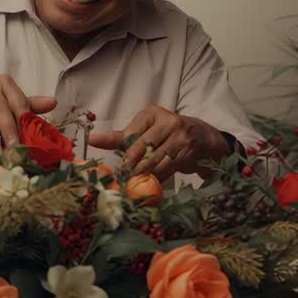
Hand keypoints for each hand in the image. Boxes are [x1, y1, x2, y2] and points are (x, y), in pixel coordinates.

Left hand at [87, 106, 229, 177]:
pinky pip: (168, 168)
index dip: (119, 150)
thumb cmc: (166, 133)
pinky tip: (149, 184)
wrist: (204, 137)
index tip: (113, 166)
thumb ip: (120, 137)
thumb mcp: (146, 130)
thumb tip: (92, 139)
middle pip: (143, 146)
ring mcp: (181, 137)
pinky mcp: (189, 152)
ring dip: (143, 174)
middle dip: (130, 165)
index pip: (130, 132)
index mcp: (152, 114)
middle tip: (121, 178)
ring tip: (132, 183)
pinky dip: (157, 178)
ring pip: (156, 160)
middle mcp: (168, 122)